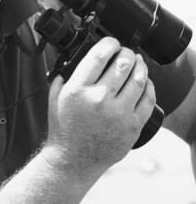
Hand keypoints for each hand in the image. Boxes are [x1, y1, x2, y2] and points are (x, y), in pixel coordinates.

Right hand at [45, 36, 156, 177]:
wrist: (72, 161)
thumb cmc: (63, 131)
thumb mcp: (54, 99)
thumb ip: (63, 77)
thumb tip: (74, 59)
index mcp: (77, 90)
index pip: (99, 55)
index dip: (109, 43)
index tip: (111, 42)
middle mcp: (98, 99)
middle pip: (123, 63)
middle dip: (127, 53)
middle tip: (125, 53)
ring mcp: (118, 113)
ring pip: (139, 78)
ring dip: (140, 66)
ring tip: (137, 63)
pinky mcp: (132, 126)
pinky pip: (148, 99)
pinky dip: (149, 86)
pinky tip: (144, 82)